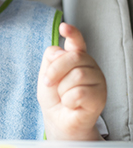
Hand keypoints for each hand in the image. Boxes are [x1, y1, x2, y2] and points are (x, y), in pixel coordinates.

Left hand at [37, 23, 106, 139]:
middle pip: (73, 56)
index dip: (72, 33)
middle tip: (49, 83)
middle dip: (55, 70)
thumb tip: (61, 50)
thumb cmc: (54, 98)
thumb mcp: (46, 75)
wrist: (58, 121)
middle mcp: (89, 66)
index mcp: (75, 58)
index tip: (64, 27)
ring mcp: (97, 80)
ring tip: (64, 96)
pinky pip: (79, 92)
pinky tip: (72, 104)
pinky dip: (69, 100)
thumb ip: (51, 59)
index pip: (77, 42)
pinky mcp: (100, 96)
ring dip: (62, 89)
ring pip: (77, 75)